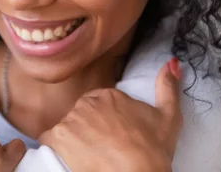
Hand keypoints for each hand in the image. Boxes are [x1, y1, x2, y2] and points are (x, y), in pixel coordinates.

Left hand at [39, 58, 182, 171]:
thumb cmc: (153, 151)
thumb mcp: (169, 117)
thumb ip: (168, 86)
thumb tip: (171, 62)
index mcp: (109, 95)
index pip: (98, 104)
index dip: (105, 121)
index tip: (113, 135)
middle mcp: (87, 104)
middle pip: (81, 115)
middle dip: (89, 129)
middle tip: (103, 147)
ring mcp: (71, 120)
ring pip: (67, 128)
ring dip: (74, 140)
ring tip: (91, 156)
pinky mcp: (57, 138)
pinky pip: (50, 140)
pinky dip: (56, 149)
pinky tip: (72, 158)